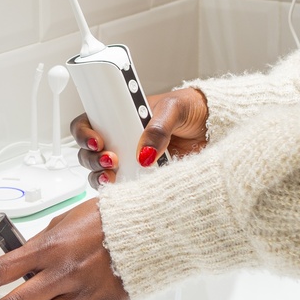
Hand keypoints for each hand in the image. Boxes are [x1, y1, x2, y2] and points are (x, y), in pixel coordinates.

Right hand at [72, 87, 208, 186]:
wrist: (216, 128)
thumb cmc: (192, 109)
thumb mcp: (175, 108)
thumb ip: (158, 127)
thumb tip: (144, 152)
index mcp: (120, 115)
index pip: (88, 123)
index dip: (84, 133)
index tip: (96, 141)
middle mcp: (120, 138)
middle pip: (89, 151)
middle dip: (92, 159)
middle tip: (110, 160)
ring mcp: (130, 159)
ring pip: (100, 172)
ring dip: (100, 177)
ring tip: (113, 177)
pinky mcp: (143, 177)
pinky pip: (122, 187)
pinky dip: (119, 191)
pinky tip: (125, 190)